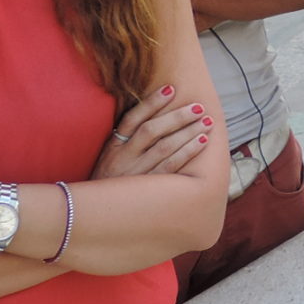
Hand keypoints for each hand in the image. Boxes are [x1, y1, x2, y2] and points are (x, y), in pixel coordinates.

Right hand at [93, 83, 212, 178]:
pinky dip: (187, 153)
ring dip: (188, 133)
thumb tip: (154, 113)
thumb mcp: (110, 158)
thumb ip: (126, 138)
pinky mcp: (148, 190)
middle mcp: (124, 158)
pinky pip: (171, 168)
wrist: (97, 214)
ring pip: (164, 148)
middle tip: (199, 107)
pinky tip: (202, 142)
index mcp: (113, 147)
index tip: (171, 89)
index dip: (151, 103)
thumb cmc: (110, 181)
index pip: (132, 119)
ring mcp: (136, 174)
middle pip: (152, 131)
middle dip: (177, 117)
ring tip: (207, 121)